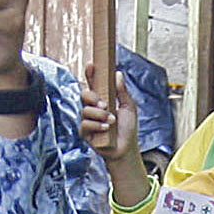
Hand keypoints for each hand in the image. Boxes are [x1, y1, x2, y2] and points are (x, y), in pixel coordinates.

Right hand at [79, 86, 152, 206]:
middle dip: (93, 97)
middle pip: (84, 94)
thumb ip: (122, 91)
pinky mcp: (85, 132)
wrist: (125, 148)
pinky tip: (106, 129)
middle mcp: (93, 108)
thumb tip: (118, 74)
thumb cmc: (127, 128)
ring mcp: (88, 119)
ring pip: (85, 110)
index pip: (94, 84)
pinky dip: (97, 125)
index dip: (90, 74)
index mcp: (103, 99)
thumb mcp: (129, 107)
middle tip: (105, 104)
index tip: (91, 65)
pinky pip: (85, 124)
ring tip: (111, 121)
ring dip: (99, 115)